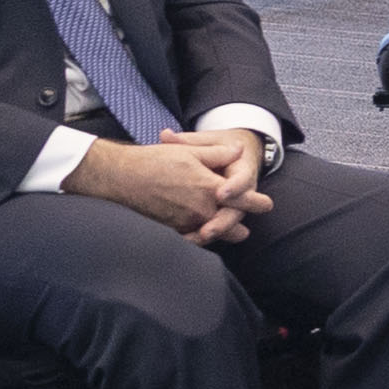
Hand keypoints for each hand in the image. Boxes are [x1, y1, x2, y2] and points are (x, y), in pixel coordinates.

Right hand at [72, 132, 272, 244]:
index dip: (257, 203)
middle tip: (245, 229)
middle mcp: (201, 210)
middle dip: (239, 225)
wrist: (122, 177)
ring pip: (213, 233)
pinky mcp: (173, 229)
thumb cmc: (155, 161)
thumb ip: (219, 153)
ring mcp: (187, 222)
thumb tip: (239, 150)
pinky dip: (200, 236)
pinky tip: (201, 233)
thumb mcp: (190, 151)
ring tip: (231, 233)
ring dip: (221, 232)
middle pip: (231, 224)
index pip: (244, 200)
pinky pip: (193, 237)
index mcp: (210, 188)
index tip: (267, 205)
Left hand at [171, 127, 281, 244]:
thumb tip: (165, 135)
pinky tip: (188, 237)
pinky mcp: (225, 213)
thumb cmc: (224, 147)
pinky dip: (204, 233)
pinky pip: (219, 227)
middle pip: (238, 210)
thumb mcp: (210, 140)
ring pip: (229, 223)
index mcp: (242, 169)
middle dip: (223, 222)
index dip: (234, 187)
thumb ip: (188, 140)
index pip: (243, 179)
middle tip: (207, 230)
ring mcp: (236, 205)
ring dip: (213, 232)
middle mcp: (244, 191)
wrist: (239, 156)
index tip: (221, 193)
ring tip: (195, 237)